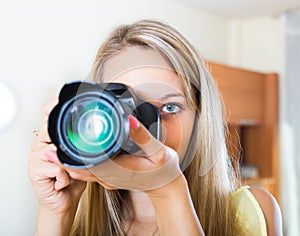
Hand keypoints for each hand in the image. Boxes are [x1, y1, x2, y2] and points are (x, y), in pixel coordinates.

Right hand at [28, 98, 85, 214]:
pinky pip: (58, 167)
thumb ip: (82, 144)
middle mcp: (39, 143)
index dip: (54, 106)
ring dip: (70, 165)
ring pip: (58, 150)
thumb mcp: (81, 157)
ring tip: (69, 173)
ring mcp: (34, 156)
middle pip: (52, 130)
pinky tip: (63, 181)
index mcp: (49, 137)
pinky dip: (66, 176)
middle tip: (73, 158)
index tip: (69, 101)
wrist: (63, 201)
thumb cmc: (73, 179)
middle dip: (66, 144)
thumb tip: (96, 132)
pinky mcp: (34, 170)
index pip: (46, 113)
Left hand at [48, 114, 181, 191]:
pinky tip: (75, 154)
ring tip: (56, 148)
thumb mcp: (158, 151)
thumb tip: (129, 120)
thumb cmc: (163, 170)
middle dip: (61, 159)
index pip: (86, 166)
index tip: (51, 149)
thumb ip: (143, 136)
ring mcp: (109, 178)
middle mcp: (109, 177)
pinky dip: (78, 163)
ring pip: (82, 171)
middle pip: (78, 169)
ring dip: (68, 161)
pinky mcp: (110, 177)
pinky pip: (89, 171)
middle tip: (48, 144)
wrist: (165, 185)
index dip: (66, 159)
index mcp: (118, 170)